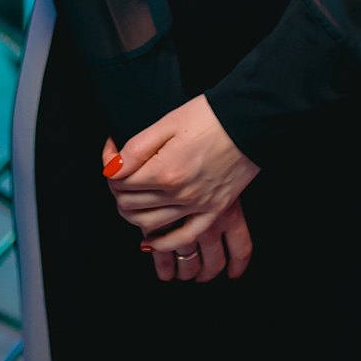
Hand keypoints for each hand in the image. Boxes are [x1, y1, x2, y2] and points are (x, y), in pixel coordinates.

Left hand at [102, 96, 258, 243]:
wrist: (249, 120)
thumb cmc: (209, 116)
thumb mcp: (167, 123)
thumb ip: (136, 148)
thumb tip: (111, 169)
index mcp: (164, 170)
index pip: (120, 182)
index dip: (111, 169)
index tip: (113, 156)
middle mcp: (179, 193)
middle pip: (130, 204)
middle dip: (118, 191)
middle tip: (121, 175)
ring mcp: (197, 205)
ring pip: (149, 223)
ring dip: (132, 214)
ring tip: (130, 199)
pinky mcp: (214, 209)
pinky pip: (184, 236)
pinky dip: (163, 244)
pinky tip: (149, 242)